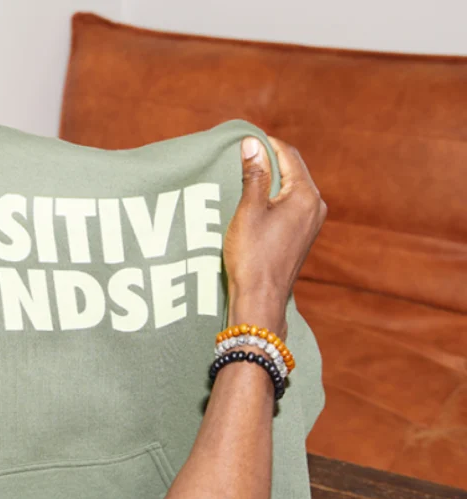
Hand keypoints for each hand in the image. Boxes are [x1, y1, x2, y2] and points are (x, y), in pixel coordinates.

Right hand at [223, 136, 326, 337]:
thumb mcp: (248, 210)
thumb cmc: (252, 256)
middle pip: (293, 170)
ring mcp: (311, 223)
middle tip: (242, 157)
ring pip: (291, 189)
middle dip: (269, 161)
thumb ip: (254, 174)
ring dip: (270, 181)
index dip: (267, 143)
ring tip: (245, 179)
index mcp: (305, 196)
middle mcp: (315, 206)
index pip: (289, 155)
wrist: (261, 299)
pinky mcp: (302, 236)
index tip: (245, 140)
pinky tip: (254, 204)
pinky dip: (274, 198)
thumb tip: (253, 143)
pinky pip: (290, 206)